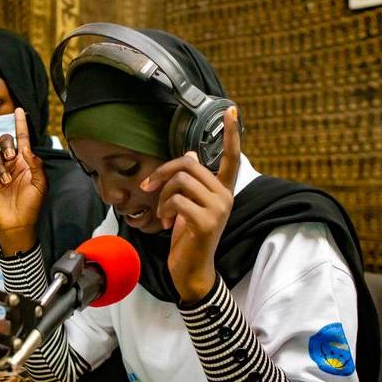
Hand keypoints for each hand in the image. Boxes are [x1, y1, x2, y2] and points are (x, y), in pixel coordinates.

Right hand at [0, 108, 47, 253]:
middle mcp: (11, 162)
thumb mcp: (40, 185)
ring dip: (0, 165)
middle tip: (11, 157)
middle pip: (4, 140)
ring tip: (7, 181)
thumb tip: (27, 149)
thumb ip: (36, 165)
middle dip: (6, 144)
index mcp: (26, 161)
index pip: (23, 138)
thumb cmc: (31, 204)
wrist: (18, 222)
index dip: (20, 123)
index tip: (18, 109)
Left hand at [142, 106, 240, 301]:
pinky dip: (165, 210)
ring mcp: (218, 208)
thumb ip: (192, 182)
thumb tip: (189, 155)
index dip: (231, 133)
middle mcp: (226, 196)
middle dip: (162, 174)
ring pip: (181, 180)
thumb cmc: (189, 238)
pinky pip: (177, 200)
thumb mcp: (188, 206)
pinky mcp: (206, 221)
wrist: (193, 271)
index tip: (231, 110)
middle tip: (148, 188)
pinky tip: (167, 224)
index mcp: (224, 190)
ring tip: (163, 213)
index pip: (232, 157)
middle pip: (188, 164)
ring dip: (162, 196)